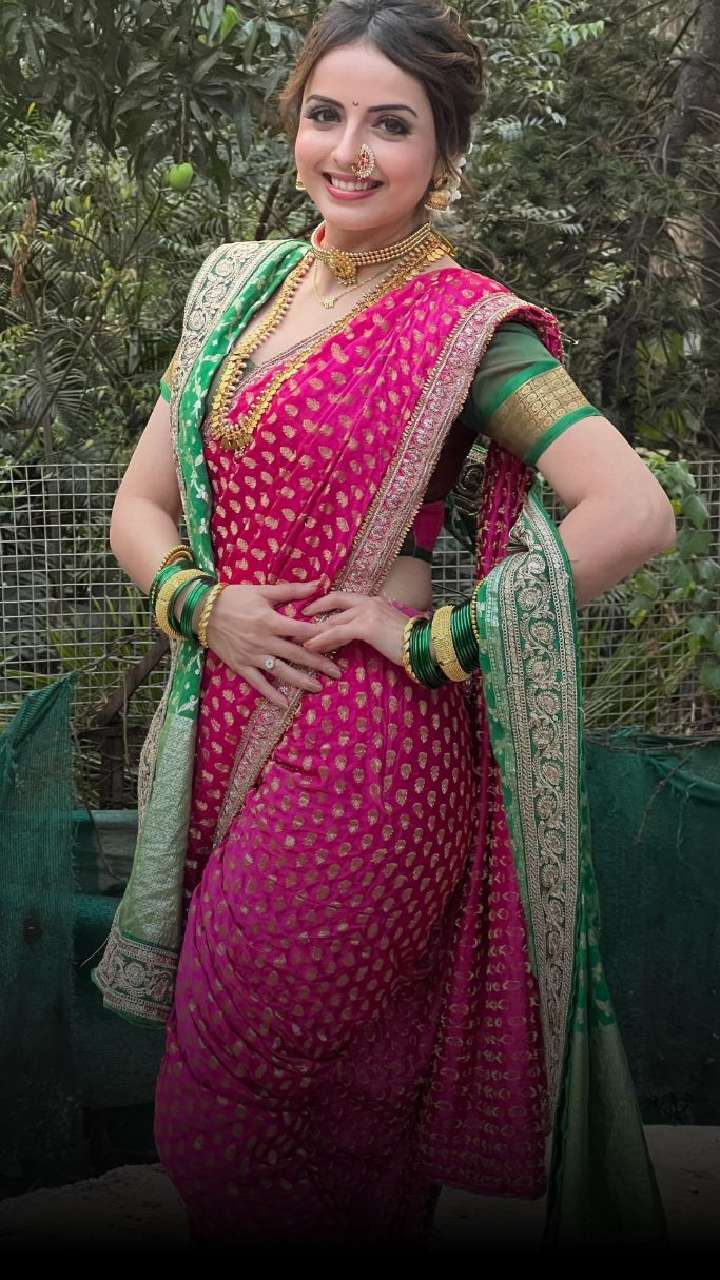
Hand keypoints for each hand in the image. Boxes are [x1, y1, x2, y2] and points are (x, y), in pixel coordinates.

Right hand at [205, 578, 342, 708]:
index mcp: (270, 621)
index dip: (321, 636)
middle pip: (296, 654)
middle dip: (319, 663)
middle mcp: (264, 641)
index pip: (302, 631)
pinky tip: (284, 703)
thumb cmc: (233, 598)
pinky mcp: (240, 666)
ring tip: (318, 687)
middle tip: (337, 672)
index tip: (337, 640)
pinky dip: (270, 694)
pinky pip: (258, 683)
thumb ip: (290, 591)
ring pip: (281, 671)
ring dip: (301, 680)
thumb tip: (318, 584)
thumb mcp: (262, 591)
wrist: (201, 611)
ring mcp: (252, 656)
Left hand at [300, 591, 415, 665]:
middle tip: (293, 624)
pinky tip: (310, 646)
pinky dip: (322, 640)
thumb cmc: (409, 641)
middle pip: (333, 606)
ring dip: (312, 631)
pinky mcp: (366, 627)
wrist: (427, 645)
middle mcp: (368, 602)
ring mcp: (367, 612)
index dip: (322, 602)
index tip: (306, 609)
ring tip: (296, 639)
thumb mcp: (385, 629)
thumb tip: (352, 635)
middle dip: (311, 615)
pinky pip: (337, 632)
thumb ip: (369, 627)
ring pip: (333, 620)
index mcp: (373, 600)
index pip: (341, 598)